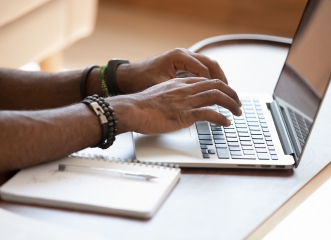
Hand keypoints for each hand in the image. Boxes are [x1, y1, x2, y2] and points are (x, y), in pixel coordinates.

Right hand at [108, 77, 240, 134]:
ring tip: (238, 112)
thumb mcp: (160, 94)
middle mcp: (186, 89)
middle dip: (232, 93)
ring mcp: (186, 101)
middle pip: (217, 85)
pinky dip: (221, 118)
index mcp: (180, 84)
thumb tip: (178, 104)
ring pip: (217, 96)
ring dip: (232, 104)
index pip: (206, 81)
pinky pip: (209, 114)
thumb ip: (172, 96)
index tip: (226, 95)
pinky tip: (226, 123)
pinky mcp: (184, 114)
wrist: (131, 109)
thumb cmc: (141, 105)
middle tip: (238, 103)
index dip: (220, 87)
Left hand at [115, 48, 227, 93]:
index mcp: (179, 57)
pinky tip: (213, 90)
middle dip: (223, 81)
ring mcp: (184, 57)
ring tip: (226, 94)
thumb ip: (179, 93)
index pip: (204, 71)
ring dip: (218, 79)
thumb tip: (194, 103)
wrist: (129, 76)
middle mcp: (183, 54)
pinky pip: (201, 68)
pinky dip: (209, 78)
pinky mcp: (182, 63)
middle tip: (231, 96)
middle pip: (211, 65)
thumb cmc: (142, 80)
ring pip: (208, 65)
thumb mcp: (160, 87)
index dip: (214, 87)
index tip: (222, 100)